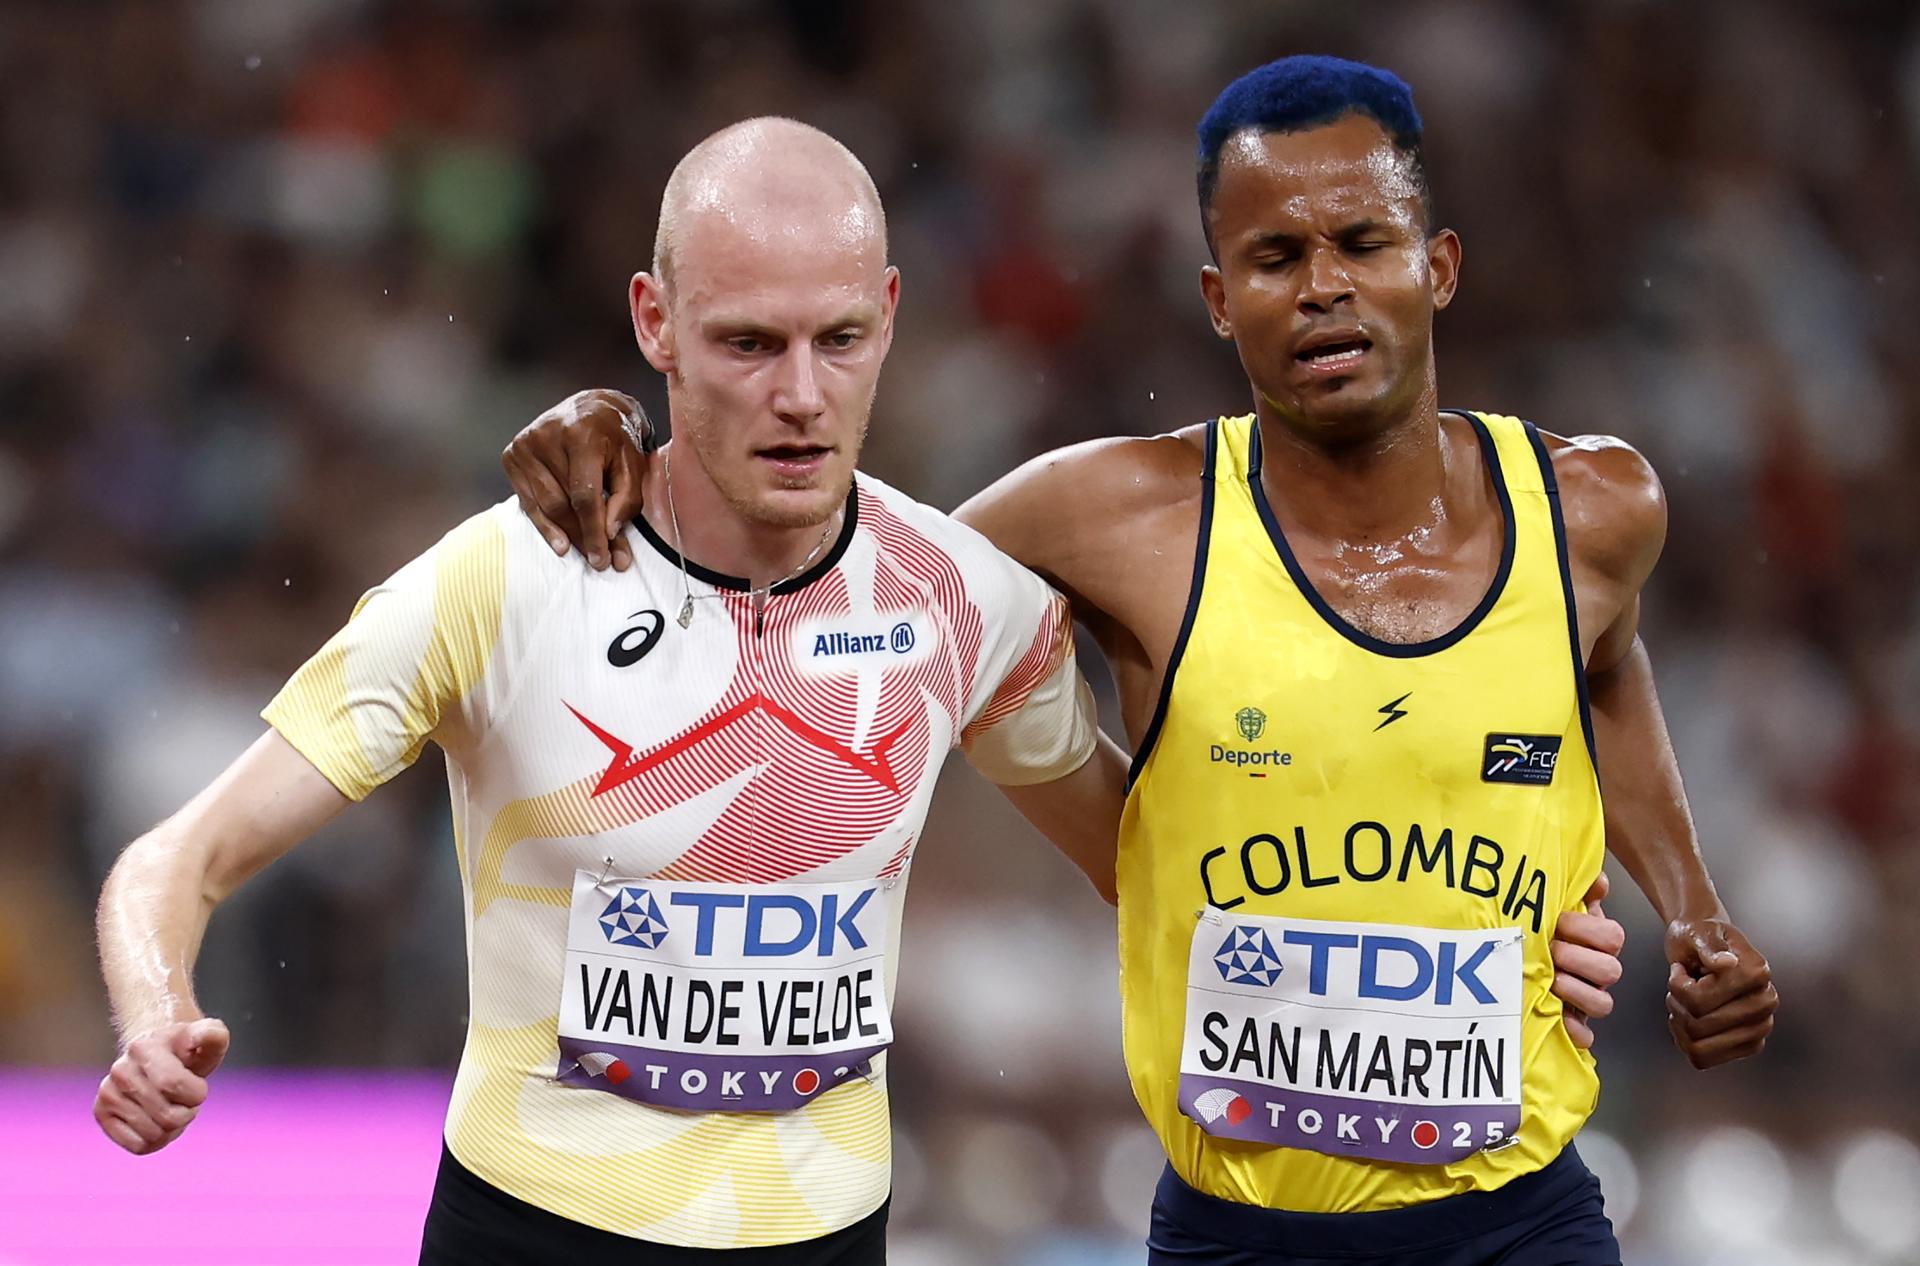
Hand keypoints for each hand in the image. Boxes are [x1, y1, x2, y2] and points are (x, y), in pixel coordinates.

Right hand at [93, 1017, 229, 1154]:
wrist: (158, 1055)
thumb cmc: (188, 1051)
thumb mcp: (208, 1039)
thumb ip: (214, 1035)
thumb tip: (203, 1034)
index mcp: (144, 1047)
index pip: (173, 1085)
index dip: (196, 1093)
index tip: (198, 1084)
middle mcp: (120, 1070)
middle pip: (168, 1117)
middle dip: (187, 1112)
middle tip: (183, 1097)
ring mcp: (108, 1093)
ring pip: (154, 1135)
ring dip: (173, 1127)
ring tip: (169, 1105)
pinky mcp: (102, 1114)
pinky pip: (138, 1146)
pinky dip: (155, 1140)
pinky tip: (155, 1119)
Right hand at [501, 389, 649, 571]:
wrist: (591, 408)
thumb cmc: (617, 439)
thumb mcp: (633, 465)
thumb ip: (626, 500)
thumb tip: (608, 535)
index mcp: (581, 434)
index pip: (584, 496)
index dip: (593, 532)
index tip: (603, 559)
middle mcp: (547, 436)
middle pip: (563, 504)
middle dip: (582, 537)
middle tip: (600, 562)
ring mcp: (525, 444)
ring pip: (544, 506)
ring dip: (565, 534)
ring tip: (583, 553)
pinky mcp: (512, 455)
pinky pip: (528, 501)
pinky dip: (544, 524)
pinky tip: (559, 542)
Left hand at [1551, 870, 1624, 1049]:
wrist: (1517, 962)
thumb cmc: (1543, 933)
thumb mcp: (1559, 907)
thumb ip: (1579, 890)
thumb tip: (1597, 880)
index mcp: (1598, 943)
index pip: (1612, 937)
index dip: (1588, 930)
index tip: (1559, 922)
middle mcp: (1598, 972)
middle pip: (1610, 970)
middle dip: (1579, 958)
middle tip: (1552, 950)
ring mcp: (1587, 1000)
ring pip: (1602, 1003)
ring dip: (1577, 991)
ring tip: (1552, 980)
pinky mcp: (1574, 1025)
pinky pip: (1585, 1036)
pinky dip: (1573, 1029)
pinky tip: (1559, 1017)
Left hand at [1665, 916, 1775, 1068]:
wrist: (1704, 943)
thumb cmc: (1697, 935)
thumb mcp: (1696, 933)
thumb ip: (1709, 948)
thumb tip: (1727, 963)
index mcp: (1757, 973)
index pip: (1698, 1001)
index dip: (1676, 984)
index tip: (1681, 968)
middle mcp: (1766, 1002)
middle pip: (1698, 1027)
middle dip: (1676, 1005)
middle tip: (1680, 984)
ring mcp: (1761, 1026)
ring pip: (1698, 1047)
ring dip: (1680, 1023)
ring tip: (1684, 1000)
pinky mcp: (1750, 1045)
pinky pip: (1702, 1058)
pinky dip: (1685, 1041)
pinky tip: (1687, 1018)